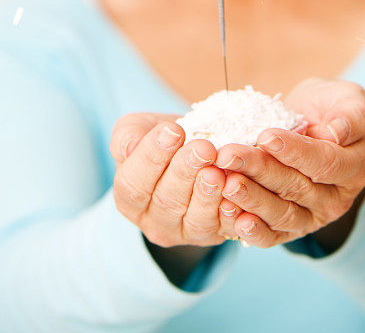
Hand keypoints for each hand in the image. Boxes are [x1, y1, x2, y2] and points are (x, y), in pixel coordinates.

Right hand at [110, 112, 238, 246]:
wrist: (197, 149)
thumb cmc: (164, 138)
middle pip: (167, 202)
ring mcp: (187, 232)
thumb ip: (127, 136)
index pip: (134, 183)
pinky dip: (232, 214)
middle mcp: (155, 222)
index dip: (152, 157)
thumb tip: (129, 147)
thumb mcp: (138, 129)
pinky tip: (236, 193)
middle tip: (203, 148)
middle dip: (186, 173)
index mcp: (128, 199)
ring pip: (196, 220)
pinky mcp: (216, 235)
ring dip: (208, 195)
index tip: (173, 130)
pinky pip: (226, 229)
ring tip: (217, 171)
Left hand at [215, 78, 364, 247]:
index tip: (266, 136)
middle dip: (260, 170)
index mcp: (357, 167)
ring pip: (282, 213)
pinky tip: (231, 215)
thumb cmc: (331, 108)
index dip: (296, 151)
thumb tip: (336, 133)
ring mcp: (313, 217)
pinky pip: (273, 234)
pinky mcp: (290, 228)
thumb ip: (351, 115)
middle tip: (229, 155)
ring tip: (226, 183)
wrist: (314, 123)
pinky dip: (252, 230)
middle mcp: (336, 198)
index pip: (326, 162)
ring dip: (251, 199)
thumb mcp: (349, 99)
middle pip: (297, 188)